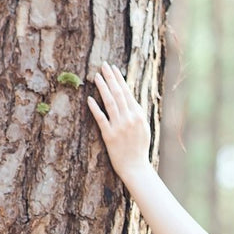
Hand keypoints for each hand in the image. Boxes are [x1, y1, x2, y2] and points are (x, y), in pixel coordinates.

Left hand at [87, 61, 150, 179]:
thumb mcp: (143, 128)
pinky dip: (95, 108)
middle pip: (118, 93)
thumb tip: (129, 99)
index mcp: (139, 115)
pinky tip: (89, 98)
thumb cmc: (139, 149)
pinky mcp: (109, 136)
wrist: (136, 168)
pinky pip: (101, 119)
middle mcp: (129, 119)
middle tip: (103, 65)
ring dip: (102, 88)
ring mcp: (119, 127)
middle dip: (110, 78)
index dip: (119, 79)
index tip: (113, 68)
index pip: (127, 92)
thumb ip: (137, 113)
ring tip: (95, 76)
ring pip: (109, 102)